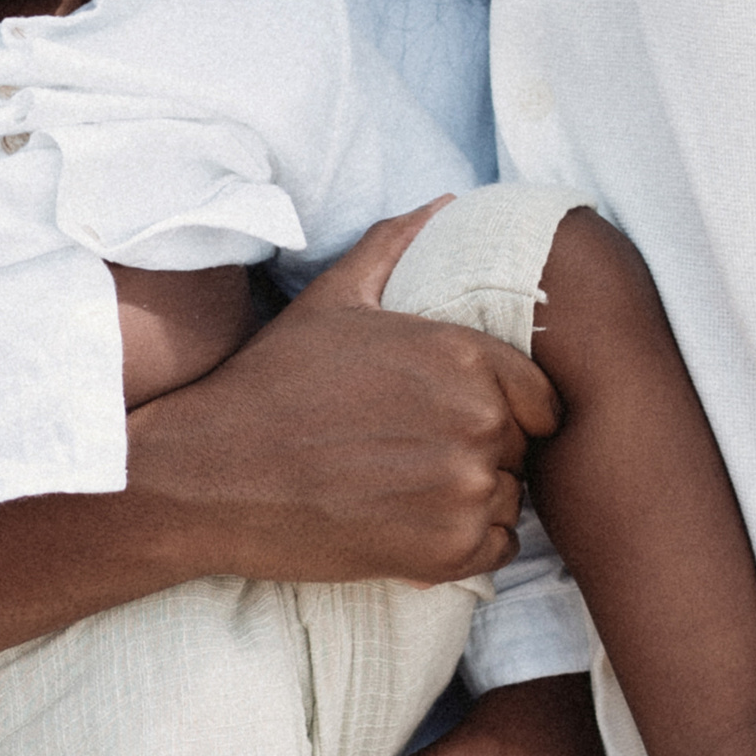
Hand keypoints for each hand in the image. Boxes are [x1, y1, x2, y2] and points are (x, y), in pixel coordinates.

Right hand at [127, 205, 559, 587]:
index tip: (463, 419)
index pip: (542, 396)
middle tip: (420, 456)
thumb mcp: (334, 297)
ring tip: (410, 490)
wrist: (213, 473)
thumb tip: (446, 203)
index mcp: (463, 354)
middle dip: (485, 453)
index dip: (510, 409)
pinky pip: (495, 550)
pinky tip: (412, 525)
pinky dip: (465, 545)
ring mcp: (464, 488)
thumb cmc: (273, 381)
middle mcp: (477, 419)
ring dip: (474, 500)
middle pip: (523, 448)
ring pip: (509, 500)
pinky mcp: (445, 551)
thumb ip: (397, 244)